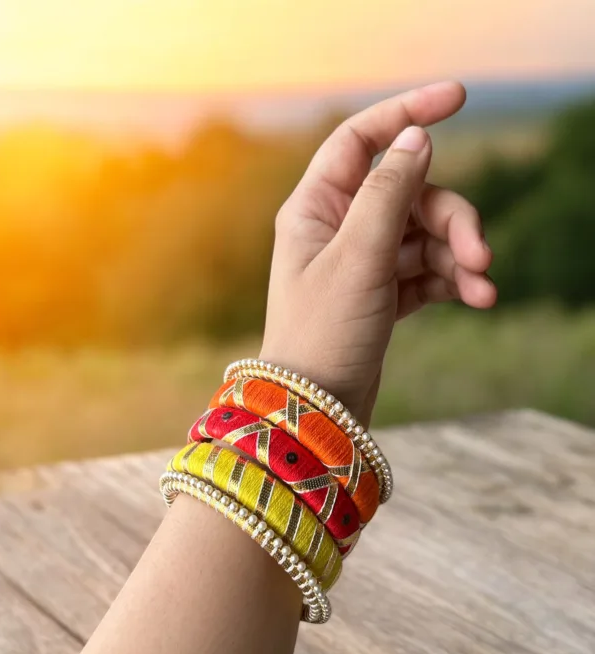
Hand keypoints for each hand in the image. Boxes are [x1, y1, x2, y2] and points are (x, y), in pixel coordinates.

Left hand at [260, 81, 495, 425]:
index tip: (459, 97)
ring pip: (424, 235)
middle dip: (451, 218)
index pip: (361, 140)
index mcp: (316, 208)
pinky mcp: (381, 295)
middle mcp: (337, 229)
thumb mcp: (357, 258)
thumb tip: (416, 138)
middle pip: (410, 194)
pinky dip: (451, 279)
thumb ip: (388, 194)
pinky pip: (425, 271)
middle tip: (481, 252)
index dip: (407, 112)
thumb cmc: (322, 334)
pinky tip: (477, 297)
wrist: (316, 411)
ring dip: (458, 255)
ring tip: (483, 286)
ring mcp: (361, 262)